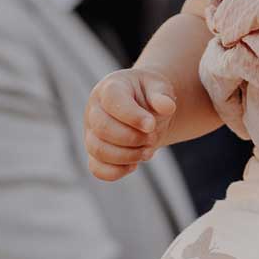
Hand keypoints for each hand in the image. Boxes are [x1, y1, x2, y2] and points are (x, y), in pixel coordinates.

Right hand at [83, 67, 176, 181]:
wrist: (145, 108)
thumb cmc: (149, 94)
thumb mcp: (159, 87)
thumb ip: (162, 95)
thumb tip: (167, 107)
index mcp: (109, 88)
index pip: (112, 100)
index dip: (132, 116)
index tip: (151, 125)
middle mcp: (94, 110)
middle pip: (102, 128)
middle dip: (131, 138)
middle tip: (152, 138)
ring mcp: (91, 133)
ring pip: (98, 150)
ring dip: (127, 155)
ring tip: (148, 151)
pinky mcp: (94, 153)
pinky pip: (96, 168)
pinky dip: (116, 171)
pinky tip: (134, 164)